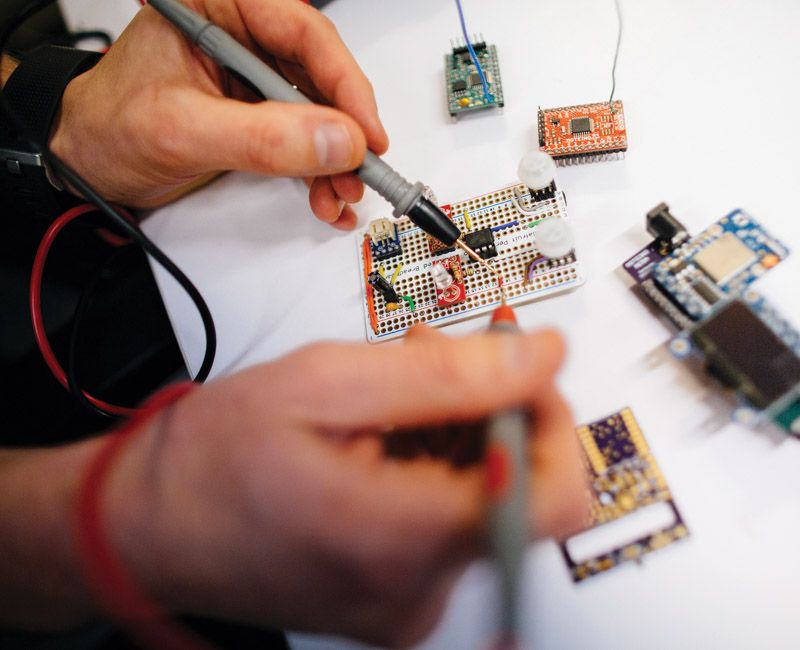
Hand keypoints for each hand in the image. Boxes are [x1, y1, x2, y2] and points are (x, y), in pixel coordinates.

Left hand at [50, 0, 387, 228]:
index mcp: (218, 7)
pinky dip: (319, 172)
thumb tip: (334, 141)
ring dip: (334, 160)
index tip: (365, 134)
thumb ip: (261, 137)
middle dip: (342, 133)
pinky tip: (326, 197)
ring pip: (318, 113)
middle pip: (321, 76)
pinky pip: (302, 138)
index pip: (303, 33)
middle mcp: (242, 37)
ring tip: (338, 195)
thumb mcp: (182, 129)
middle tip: (358, 173)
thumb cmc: (109, 126)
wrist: (88, 162)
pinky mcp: (256, 115)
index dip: (345, 84)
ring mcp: (252, 79)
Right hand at [105, 327, 587, 646]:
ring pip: (485, 499)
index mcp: (401, 536)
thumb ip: (446, 374)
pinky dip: (436, 465)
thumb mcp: (326, 384)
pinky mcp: (396, 594)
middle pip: (520, 489)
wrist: (151, 523)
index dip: (551, 419)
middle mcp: (414, 587)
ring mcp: (406, 599)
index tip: (517, 372)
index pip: (553, 495)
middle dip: (491, 408)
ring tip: (393, 393)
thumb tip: (539, 356)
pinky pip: (451, 521)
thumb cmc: (212, 459)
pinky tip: (389, 432)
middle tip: (433, 360)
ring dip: (457, 431)